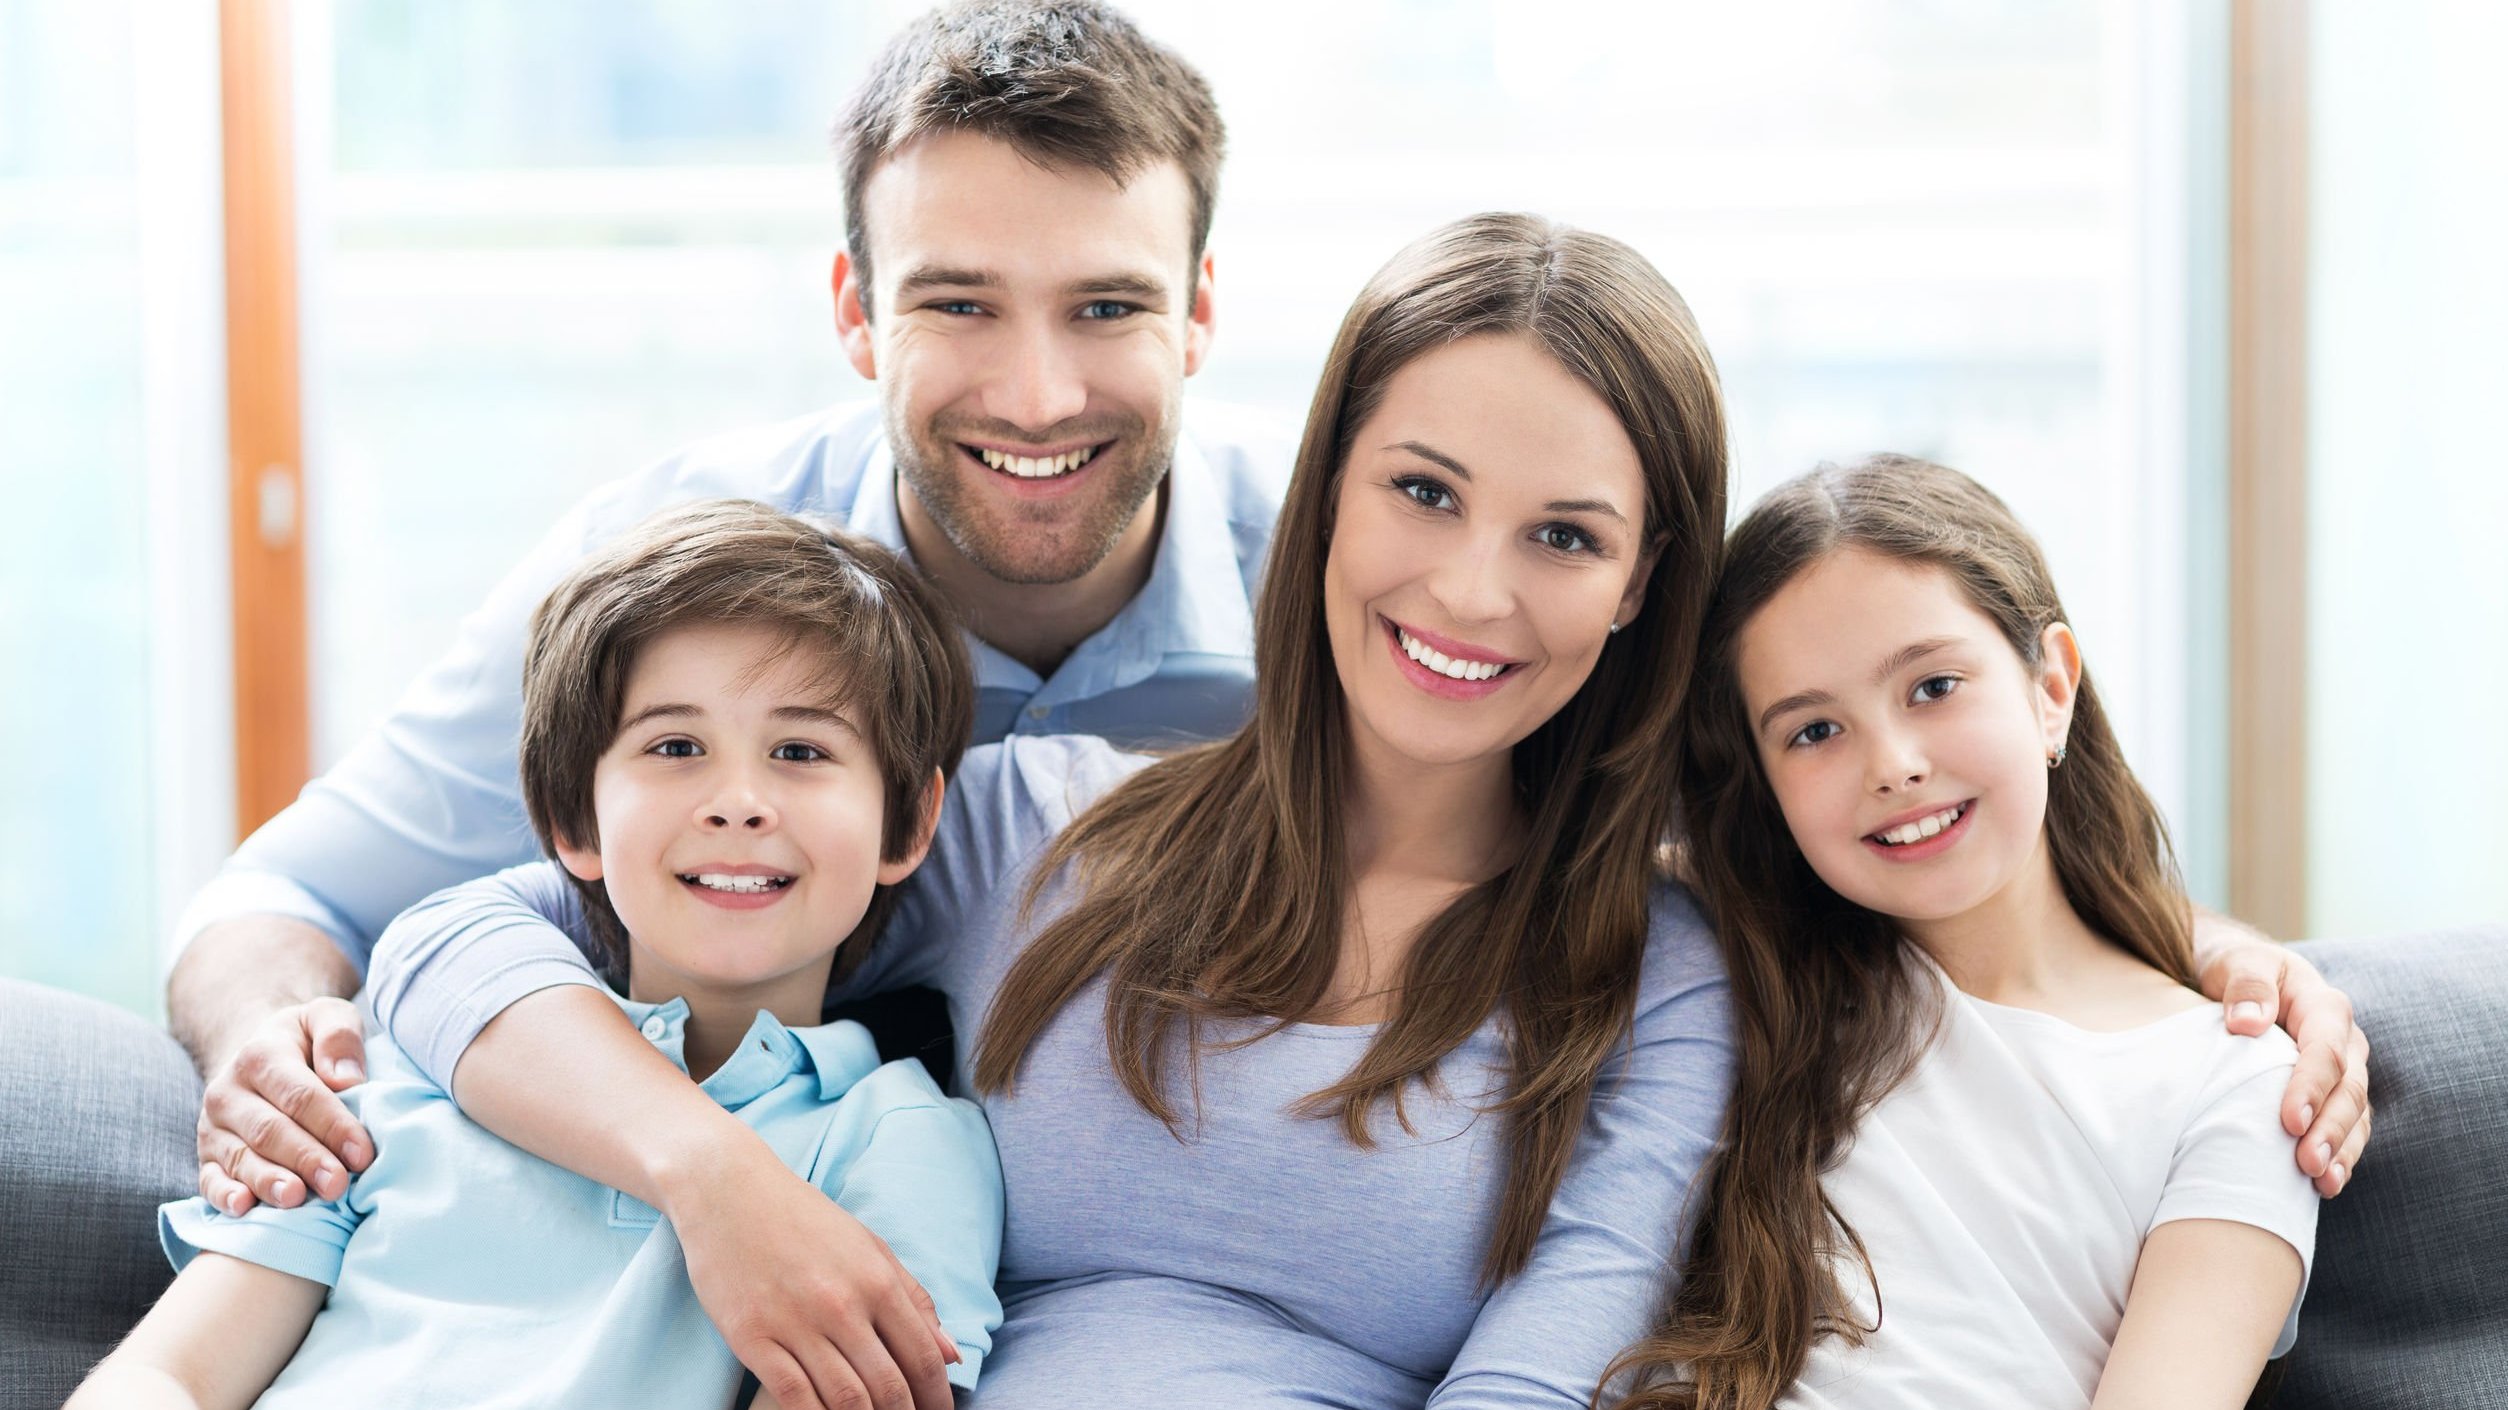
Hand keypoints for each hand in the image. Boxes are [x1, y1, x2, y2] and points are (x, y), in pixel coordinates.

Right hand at [197, 998, 373, 1213]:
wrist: (260, 1055)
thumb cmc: (308, 1042)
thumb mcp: (327, 1018)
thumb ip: (340, 1036)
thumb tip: (347, 1080)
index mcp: (260, 1056)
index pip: (300, 1095)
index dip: (332, 1125)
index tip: (362, 1153)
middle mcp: (228, 1092)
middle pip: (270, 1131)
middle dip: (305, 1159)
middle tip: (337, 1184)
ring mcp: (213, 1128)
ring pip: (241, 1159)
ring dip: (269, 1182)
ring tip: (297, 1198)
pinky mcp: (207, 1157)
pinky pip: (209, 1180)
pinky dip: (223, 1196)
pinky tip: (243, 1208)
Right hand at [671, 1140, 957, 1409]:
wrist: (727, 1191)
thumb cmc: (803, 1218)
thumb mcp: (869, 1246)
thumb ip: (913, 1299)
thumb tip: (950, 1354)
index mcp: (876, 1280)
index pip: (921, 1357)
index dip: (936, 1397)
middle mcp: (841, 1305)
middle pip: (887, 1386)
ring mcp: (794, 1323)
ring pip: (844, 1400)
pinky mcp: (751, 1338)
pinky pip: (794, 1397)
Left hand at [2201, 941, 2371, 1197]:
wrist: (2237, 976)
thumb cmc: (2235, 968)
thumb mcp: (2236, 962)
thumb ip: (2246, 984)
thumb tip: (2248, 1023)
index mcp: (2323, 1006)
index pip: (2325, 1051)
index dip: (2311, 1087)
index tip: (2290, 1121)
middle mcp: (2343, 1041)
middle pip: (2348, 1089)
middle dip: (2331, 1129)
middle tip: (2308, 1164)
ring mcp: (2343, 1071)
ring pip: (2354, 1114)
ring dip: (2341, 1150)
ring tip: (2323, 1183)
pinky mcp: (2332, 1094)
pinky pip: (2347, 1128)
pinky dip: (2340, 1155)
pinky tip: (2327, 1185)